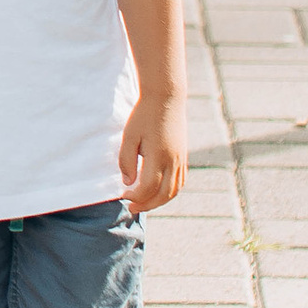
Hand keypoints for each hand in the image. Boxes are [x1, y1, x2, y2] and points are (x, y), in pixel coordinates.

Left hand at [121, 97, 187, 212]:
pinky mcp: (183, 157)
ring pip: (174, 191)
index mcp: (159, 156)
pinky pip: (180, 182)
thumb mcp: (129, 135)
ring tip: (144, 203)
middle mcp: (173, 161)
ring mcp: (181, 160)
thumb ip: (126, 160)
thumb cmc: (144, 116)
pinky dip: (170, 192)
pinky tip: (158, 192)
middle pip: (163, 195)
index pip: (148, 187)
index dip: (135, 196)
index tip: (123, 195)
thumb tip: (128, 183)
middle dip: (147, 205)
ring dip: (159, 201)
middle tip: (132, 208)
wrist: (166, 98)